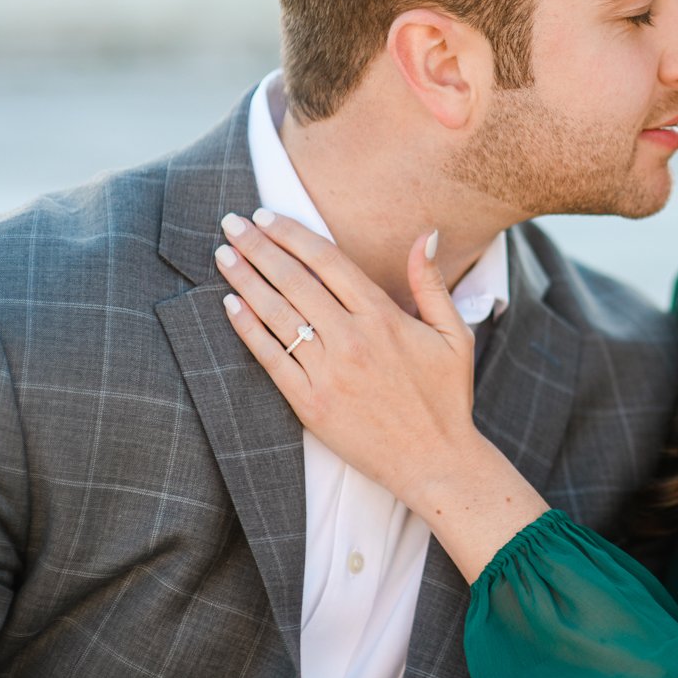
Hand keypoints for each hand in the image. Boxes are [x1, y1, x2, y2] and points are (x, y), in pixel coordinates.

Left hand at [213, 210, 477, 507]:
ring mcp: (328, 372)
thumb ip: (432, 283)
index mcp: (384, 317)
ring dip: (245, 280)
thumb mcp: (455, 334)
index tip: (267, 216)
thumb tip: (427, 235)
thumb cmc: (447, 398)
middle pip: (294, 280)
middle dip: (258, 247)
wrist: (436, 461)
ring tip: (222, 255)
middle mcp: (352, 339)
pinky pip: (271, 358)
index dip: (293, 234)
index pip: (328, 261)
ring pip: (278, 314)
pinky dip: (248, 329)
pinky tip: (230, 305)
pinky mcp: (310, 403)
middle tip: (231, 223)